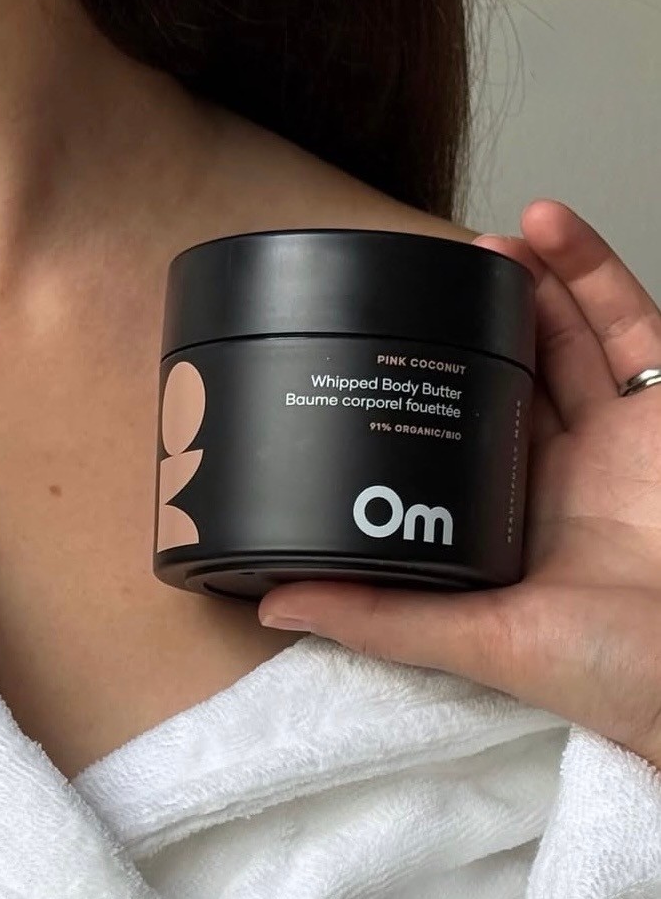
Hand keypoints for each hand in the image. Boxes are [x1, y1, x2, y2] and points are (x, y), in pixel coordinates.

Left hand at [257, 200, 660, 771]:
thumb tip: (274, 603)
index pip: (451, 439)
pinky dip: (594, 272)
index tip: (374, 346)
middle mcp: (556, 475)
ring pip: (566, 339)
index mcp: (503, 522)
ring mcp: (615, 440)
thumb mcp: (476, 641)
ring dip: (526, 284)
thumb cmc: (607, 669)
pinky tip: (551, 229)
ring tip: (480, 242)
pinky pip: (633, 327)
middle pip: (507, 377)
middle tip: (423, 276)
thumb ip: (380, 618)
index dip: (420, 391)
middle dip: (470, 325)